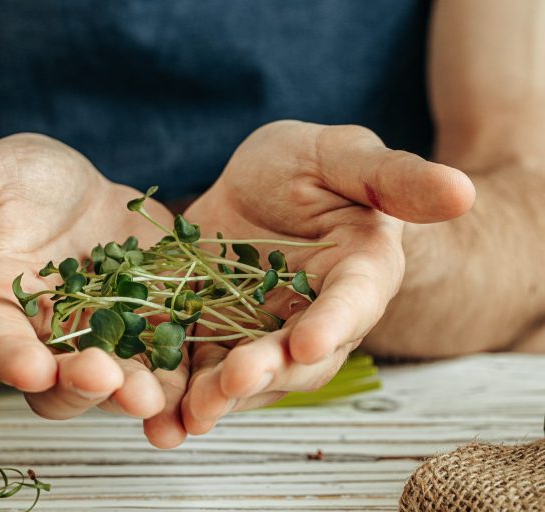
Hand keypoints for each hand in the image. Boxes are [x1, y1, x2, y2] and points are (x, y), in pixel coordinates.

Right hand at [0, 134, 187, 447]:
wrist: (68, 188)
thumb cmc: (9, 182)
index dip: (10, 356)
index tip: (29, 366)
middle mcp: (48, 338)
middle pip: (61, 380)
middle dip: (85, 385)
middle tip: (111, 380)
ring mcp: (104, 338)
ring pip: (119, 381)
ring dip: (139, 394)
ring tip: (160, 394)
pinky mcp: (151, 326)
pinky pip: (170, 359)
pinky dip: (188, 377)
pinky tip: (211, 384)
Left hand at [180, 121, 475, 433]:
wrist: (258, 189)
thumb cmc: (312, 167)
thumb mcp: (342, 155)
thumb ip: (392, 175)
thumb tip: (461, 191)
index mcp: (357, 273)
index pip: (353, 301)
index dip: (336, 321)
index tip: (312, 338)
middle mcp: (314, 319)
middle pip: (296, 356)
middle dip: (267, 371)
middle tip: (236, 379)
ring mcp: (262, 334)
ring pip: (246, 377)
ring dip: (218, 400)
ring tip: (188, 414)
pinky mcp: (213, 337)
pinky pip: (197, 371)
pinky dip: (178, 395)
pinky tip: (155, 415)